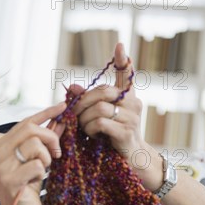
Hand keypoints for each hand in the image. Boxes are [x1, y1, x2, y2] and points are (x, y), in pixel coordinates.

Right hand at [0, 102, 66, 204]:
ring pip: (34, 144)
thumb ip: (47, 140)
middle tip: (57, 153)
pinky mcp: (10, 180)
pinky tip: (36, 180)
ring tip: (43, 170)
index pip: (26, 122)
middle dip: (50, 138)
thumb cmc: (29, 188)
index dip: (46, 112)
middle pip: (31, 129)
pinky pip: (36, 164)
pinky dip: (42, 172)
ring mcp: (1, 167)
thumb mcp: (39, 160)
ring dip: (47, 157)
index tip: (63, 106)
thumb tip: (61, 120)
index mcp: (1, 145)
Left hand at [71, 43, 147, 163]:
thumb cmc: (113, 137)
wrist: (131, 160)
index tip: (119, 45)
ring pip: (98, 108)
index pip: (127, 74)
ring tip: (85, 129)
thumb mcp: (99, 117)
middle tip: (72, 114)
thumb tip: (71, 86)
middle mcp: (133, 103)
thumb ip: (88, 101)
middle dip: (81, 102)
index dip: (122, 60)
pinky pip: (99, 123)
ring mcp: (131, 117)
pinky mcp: (126, 132)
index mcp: (127, 97)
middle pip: (101, 92)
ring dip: (84, 120)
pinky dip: (89, 129)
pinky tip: (91, 136)